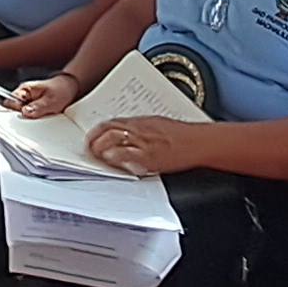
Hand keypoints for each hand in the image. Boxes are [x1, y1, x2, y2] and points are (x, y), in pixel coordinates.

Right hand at [6, 73, 79, 120]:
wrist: (71, 88)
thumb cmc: (61, 89)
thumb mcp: (51, 100)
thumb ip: (37, 107)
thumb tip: (25, 112)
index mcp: (25, 90)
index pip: (10, 102)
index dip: (13, 112)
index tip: (21, 118)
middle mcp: (25, 97)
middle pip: (15, 111)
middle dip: (23, 118)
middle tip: (35, 120)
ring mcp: (29, 104)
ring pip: (23, 116)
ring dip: (31, 120)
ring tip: (42, 118)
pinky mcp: (34, 110)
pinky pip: (31, 118)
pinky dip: (36, 121)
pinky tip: (43, 120)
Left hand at [86, 114, 204, 175]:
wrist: (198, 142)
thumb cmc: (181, 134)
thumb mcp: (156, 124)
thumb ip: (139, 128)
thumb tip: (124, 132)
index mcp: (140, 122)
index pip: (110, 123)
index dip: (97, 131)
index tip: (91, 137)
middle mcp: (139, 131)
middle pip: (108, 132)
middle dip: (95, 141)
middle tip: (89, 149)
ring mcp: (143, 144)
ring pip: (114, 143)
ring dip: (102, 150)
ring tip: (97, 157)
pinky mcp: (150, 159)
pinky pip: (128, 158)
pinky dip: (117, 160)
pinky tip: (113, 163)